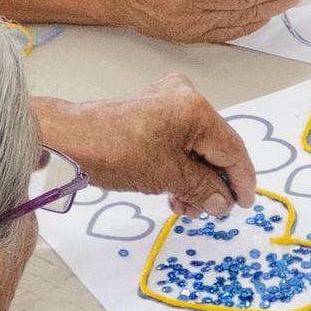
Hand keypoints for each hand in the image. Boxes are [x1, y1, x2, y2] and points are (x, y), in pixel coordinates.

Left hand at [41, 77, 255, 213]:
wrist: (68, 139)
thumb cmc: (114, 152)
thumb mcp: (166, 177)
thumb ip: (202, 189)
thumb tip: (222, 203)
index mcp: (196, 109)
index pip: (232, 149)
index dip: (240, 180)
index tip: (243, 204)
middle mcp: (185, 98)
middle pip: (213, 148)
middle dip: (212, 183)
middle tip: (208, 211)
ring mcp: (166, 102)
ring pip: (194, 147)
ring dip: (194, 180)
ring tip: (184, 206)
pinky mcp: (149, 112)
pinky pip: (176, 142)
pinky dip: (178, 167)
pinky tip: (172, 192)